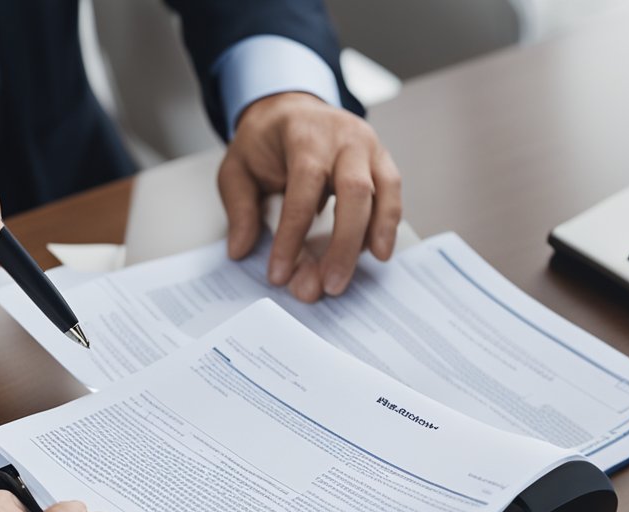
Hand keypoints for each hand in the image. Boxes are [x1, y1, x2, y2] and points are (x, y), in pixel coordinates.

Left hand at [219, 92, 402, 301]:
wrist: (289, 108)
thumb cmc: (265, 140)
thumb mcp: (237, 168)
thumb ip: (239, 208)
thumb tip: (240, 250)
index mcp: (304, 133)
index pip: (304, 189)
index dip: (293, 236)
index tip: (280, 272)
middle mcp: (344, 137)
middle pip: (355, 193)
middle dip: (342, 246)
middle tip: (328, 286)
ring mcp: (369, 147)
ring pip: (383, 194)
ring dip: (371, 240)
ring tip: (356, 273)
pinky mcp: (382, 161)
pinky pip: (392, 196)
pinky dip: (386, 227)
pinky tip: (374, 253)